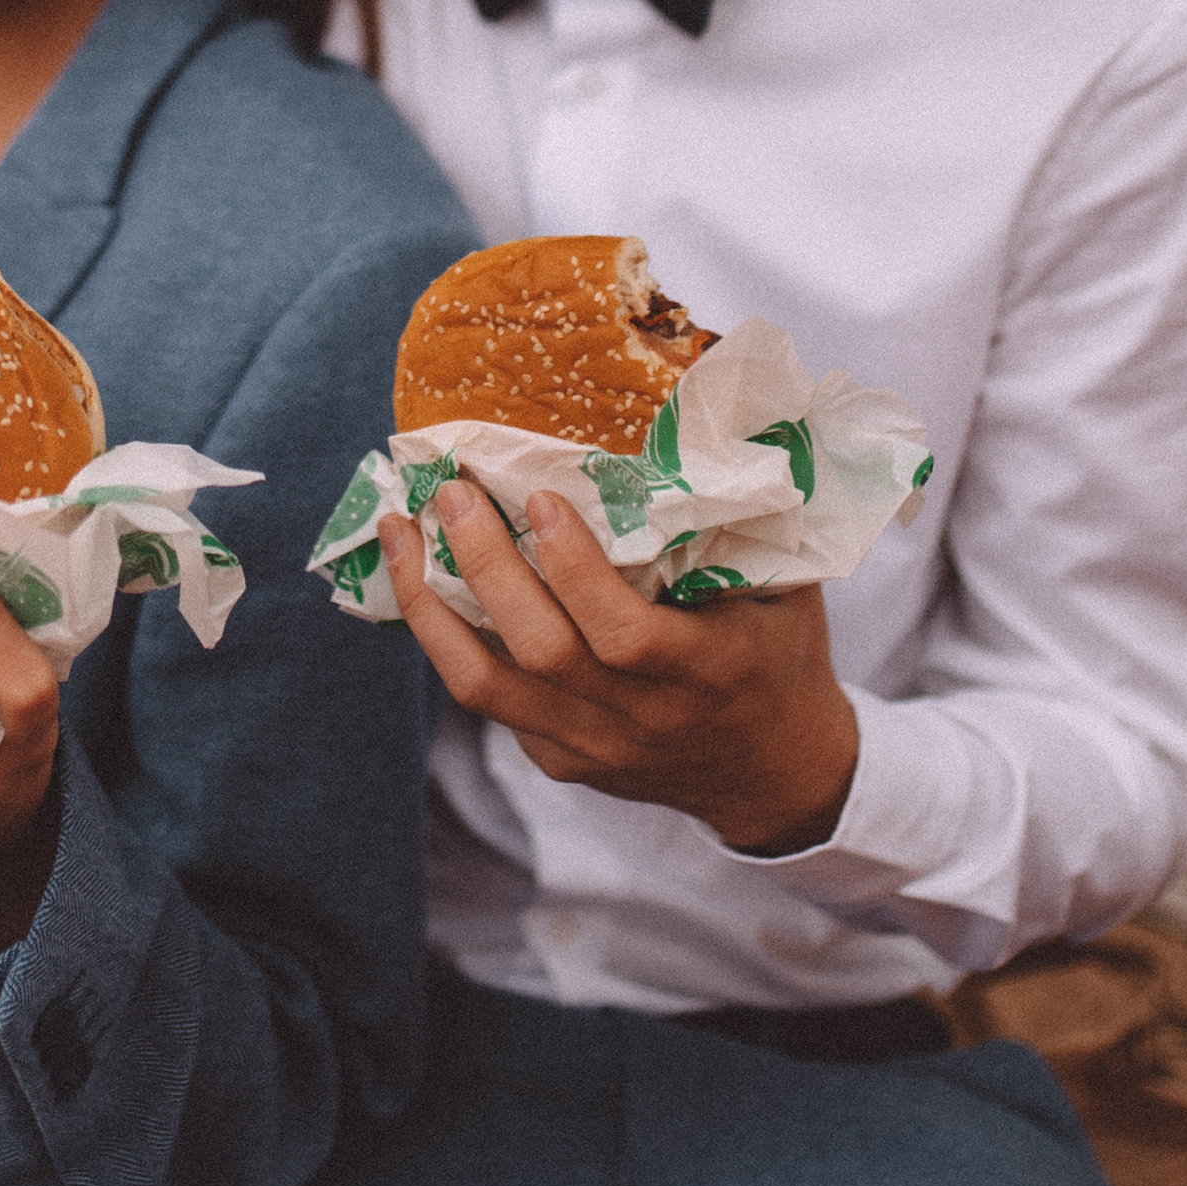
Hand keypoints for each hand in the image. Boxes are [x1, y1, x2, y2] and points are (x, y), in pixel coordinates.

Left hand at [382, 480, 860, 854]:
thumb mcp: (786, 589)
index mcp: (708, 672)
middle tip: (452, 491)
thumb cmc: (780, 655)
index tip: (539, 495)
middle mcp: (643, 720)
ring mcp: (592, 748)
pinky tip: (420, 578)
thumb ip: (738, 521)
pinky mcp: (557, 760)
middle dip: (485, 564)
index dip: (573, 568)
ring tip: (400, 531)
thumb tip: (693, 410)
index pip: (622, 634)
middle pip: (540, 651)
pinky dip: (444, 636)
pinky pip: (486, 698)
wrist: (775, 775)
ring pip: (486, 686)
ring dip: (429, 604)